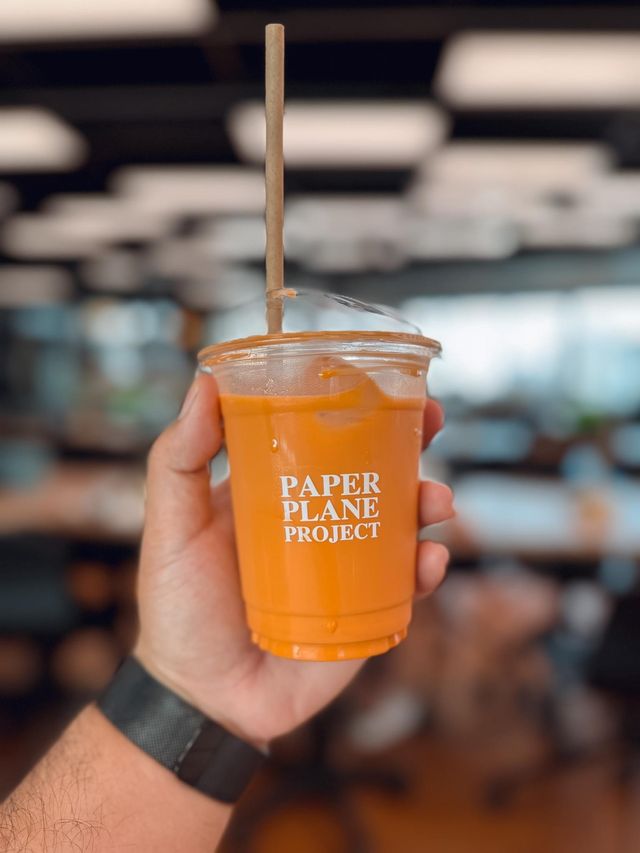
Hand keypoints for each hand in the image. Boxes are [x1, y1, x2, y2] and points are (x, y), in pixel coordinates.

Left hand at [135, 372, 453, 745]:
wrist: (202, 698)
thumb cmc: (179, 608)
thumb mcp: (171, 526)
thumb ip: (179, 459)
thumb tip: (204, 383)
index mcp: (278, 491)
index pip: (322, 435)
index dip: (356, 406)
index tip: (381, 380)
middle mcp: (319, 521)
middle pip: (376, 471)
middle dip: (411, 442)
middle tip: (431, 421)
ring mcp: (347, 567)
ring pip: (402, 524)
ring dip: (429, 503)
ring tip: (436, 500)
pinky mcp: (367, 613)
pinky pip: (408, 586)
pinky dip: (427, 570)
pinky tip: (428, 562)